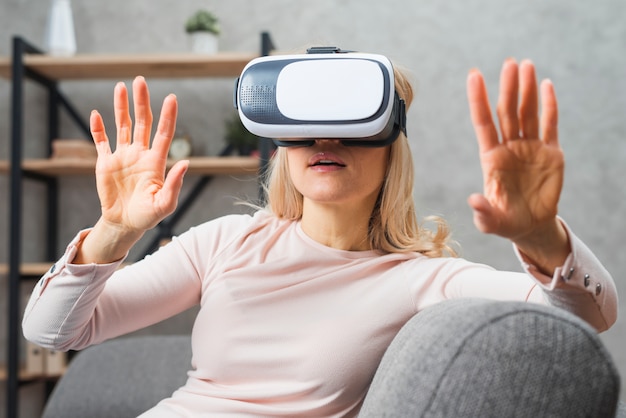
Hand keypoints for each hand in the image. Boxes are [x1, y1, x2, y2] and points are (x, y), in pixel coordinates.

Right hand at [90, 76, 188, 234]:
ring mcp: (122, 156)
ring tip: (121, 87)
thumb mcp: (165, 203)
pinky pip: (101, 141)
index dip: (168, 116)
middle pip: (142, 122)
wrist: (125, 224)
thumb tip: (186, 163)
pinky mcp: (105, 162)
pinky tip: (95, 113)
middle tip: (140, 81)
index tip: (172, 98)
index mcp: (156, 162)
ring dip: (121, 107)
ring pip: (122, 125)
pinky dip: (97, 128)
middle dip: (141, 102)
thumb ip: (174, 184)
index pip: (164, 133)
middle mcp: (140, 154)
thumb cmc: (148, 215)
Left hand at [466, 59, 563, 243]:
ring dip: (526, 89)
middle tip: (509, 63)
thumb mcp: (491, 222)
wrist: (530, 225)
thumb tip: (473, 200)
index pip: (484, 123)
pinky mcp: (551, 152)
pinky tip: (545, 85)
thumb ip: (483, 211)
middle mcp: (509, 148)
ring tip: (525, 65)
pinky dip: (549, 105)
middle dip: (508, 87)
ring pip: (527, 113)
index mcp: (492, 158)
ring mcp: (530, 148)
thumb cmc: (505, 222)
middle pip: (507, 112)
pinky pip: (550, 124)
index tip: (474, 76)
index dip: (479, 100)